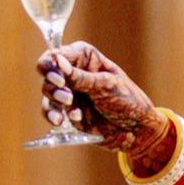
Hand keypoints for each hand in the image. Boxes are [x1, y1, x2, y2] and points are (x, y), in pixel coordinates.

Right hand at [35, 42, 170, 156]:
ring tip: (70, 107)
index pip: (57, 53)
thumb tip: (57, 61)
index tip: (59, 78)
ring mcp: (68, 92)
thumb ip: (80, 77)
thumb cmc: (128, 101)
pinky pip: (50, 111)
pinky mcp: (66, 111)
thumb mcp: (106, 86)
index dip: (51, 63)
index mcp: (84, 58)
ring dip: (54, 99)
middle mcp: (72, 73)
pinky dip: (54, 115)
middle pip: (47, 72)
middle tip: (67, 96)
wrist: (136, 130)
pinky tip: (67, 119)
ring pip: (47, 92)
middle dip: (52, 84)